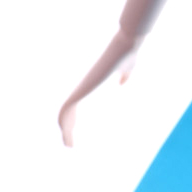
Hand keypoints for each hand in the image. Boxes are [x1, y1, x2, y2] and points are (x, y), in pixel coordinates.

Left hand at [58, 27, 143, 146]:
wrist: (125, 45)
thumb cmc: (127, 55)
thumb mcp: (127, 69)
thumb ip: (123, 76)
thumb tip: (122, 82)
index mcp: (90, 83)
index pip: (75, 102)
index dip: (73, 117)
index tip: (74, 130)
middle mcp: (82, 85)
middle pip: (67, 109)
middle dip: (67, 127)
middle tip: (70, 144)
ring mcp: (80, 86)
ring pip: (64, 111)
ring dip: (65, 130)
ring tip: (69, 145)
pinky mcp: (81, 86)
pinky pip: (66, 108)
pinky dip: (64, 123)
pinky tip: (69, 135)